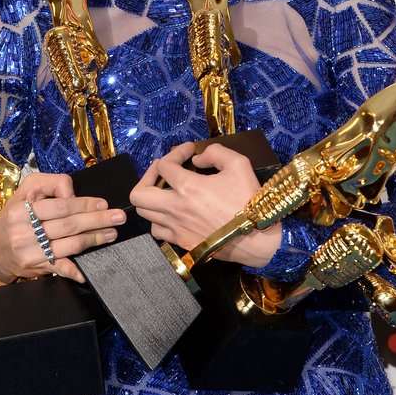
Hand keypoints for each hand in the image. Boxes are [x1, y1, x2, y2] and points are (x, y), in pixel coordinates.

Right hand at [0, 172, 125, 282]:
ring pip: (69, 245)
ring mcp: (30, 252)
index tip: (104, 204)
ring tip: (112, 233)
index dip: (85, 205)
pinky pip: (58, 268)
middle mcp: (25, 232)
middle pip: (69, 226)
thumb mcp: (28, 189)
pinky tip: (86, 271)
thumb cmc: (15, 214)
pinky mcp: (35, 267)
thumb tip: (74, 195)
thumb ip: (52, 184)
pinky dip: (73, 271)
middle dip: (97, 221)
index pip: (61, 206)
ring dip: (94, 240)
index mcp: (23, 210)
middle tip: (118, 217)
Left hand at [130, 142, 281, 267]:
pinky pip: (157, 230)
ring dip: (152, 198)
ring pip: (144, 214)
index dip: (175, 152)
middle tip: (164, 171)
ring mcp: (176, 228)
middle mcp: (175, 209)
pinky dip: (159, 219)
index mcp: (188, 187)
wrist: (257, 238)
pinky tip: (173, 212)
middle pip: (138, 194)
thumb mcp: (239, 164)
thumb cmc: (249, 200)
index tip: (189, 151)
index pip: (164, 165)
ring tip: (166, 191)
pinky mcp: (181, 242)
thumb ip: (215, 152)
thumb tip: (197, 158)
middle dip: (147, 176)